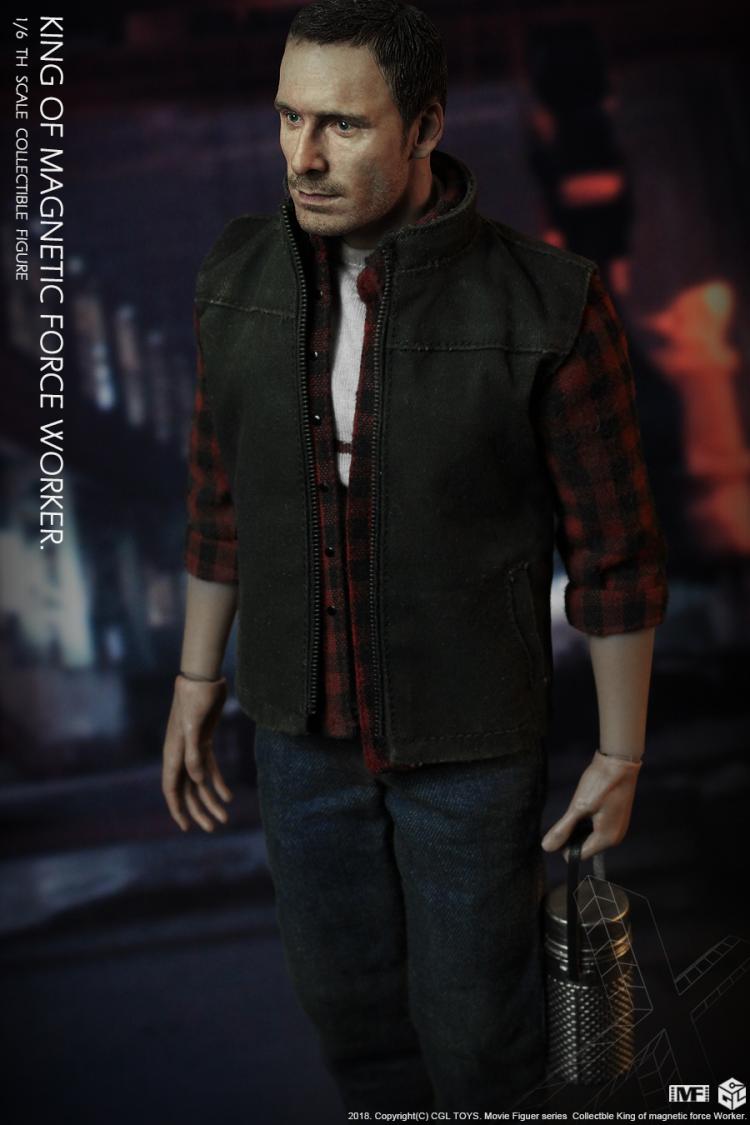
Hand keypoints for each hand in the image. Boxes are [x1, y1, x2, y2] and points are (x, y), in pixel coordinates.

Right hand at [162, 674, 233, 831]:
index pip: (172, 788)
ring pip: (199, 782)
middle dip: (199, 810)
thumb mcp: (194, 727)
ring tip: (224, 818)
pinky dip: (218, 783)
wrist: (203, 678)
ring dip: (210, 801)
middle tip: (212, 827)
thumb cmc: (196, 700)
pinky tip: (228, 796)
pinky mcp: (204, 741)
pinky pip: (210, 768)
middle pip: (188, 790)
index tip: (186, 826)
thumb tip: (197, 780)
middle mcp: (180, 754)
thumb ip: (193, 754)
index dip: (178, 809)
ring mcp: (192, 748)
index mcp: (173, 753)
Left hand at [540, 750, 641, 860]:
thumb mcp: (578, 806)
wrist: (620, 761)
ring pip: (591, 836)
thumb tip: (547, 848)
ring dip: (580, 826)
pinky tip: (586, 805)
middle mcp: (615, 837)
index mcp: (606, 839)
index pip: (580, 855)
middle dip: (573, 834)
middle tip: (570, 813)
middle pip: (586, 846)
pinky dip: (588, 820)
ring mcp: (617, 827)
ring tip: (579, 806)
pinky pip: (598, 827)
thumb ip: (563, 828)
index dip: (565, 846)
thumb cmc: (600, 783)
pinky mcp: (616, 818)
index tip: (560, 827)